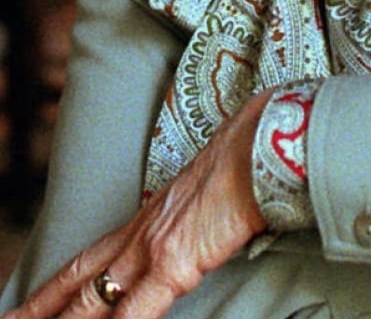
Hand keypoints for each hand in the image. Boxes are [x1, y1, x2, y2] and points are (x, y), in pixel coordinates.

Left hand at [3, 89, 272, 318]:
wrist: (260, 145)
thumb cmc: (245, 164)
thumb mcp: (205, 194)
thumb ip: (189, 221)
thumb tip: (197, 236)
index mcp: (148, 218)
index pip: (91, 259)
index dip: (59, 285)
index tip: (35, 303)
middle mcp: (141, 233)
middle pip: (78, 280)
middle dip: (42, 308)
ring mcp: (153, 248)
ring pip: (92, 299)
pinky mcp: (175, 261)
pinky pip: (136, 311)